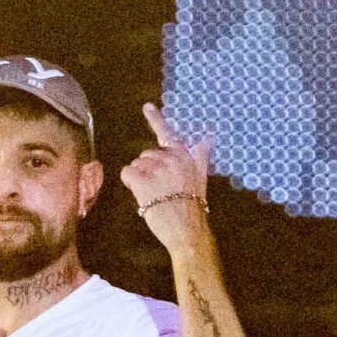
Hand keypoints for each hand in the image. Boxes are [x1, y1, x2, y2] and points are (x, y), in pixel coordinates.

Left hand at [121, 102, 213, 251]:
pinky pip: (127, 173)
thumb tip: (209, 138)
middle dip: (149, 170)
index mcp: (185, 156)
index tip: (147, 107)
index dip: (156, 119)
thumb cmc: (193, 207)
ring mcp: (156, 167)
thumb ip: (201, 156)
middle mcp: (171, 157)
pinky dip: (130, 183)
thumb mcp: (202, 178)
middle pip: (147, 155)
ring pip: (137, 164)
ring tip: (154, 194)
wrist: (187, 229)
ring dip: (140, 179)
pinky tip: (142, 194)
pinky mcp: (142, 179)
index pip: (168, 134)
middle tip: (160, 189)